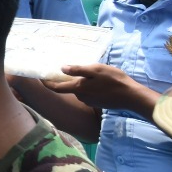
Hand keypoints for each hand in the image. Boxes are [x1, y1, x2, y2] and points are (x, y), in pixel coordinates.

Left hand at [43, 63, 157, 115]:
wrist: (132, 96)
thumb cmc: (114, 80)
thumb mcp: (95, 70)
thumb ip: (78, 70)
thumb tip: (61, 69)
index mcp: (78, 89)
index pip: (57, 88)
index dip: (47, 83)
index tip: (39, 78)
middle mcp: (82, 97)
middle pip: (68, 88)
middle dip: (65, 80)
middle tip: (66, 69)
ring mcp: (90, 101)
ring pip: (79, 90)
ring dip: (79, 83)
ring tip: (85, 72)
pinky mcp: (98, 103)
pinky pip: (88, 93)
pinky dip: (88, 87)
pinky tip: (96, 81)